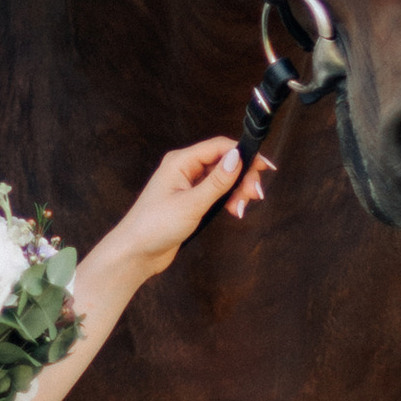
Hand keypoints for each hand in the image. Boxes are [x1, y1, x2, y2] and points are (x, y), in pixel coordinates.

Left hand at [103, 134, 267, 280]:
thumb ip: (216, 181)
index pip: (219, 147)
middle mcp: (184, 169)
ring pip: (222, 179)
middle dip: (242, 178)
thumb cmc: (154, 226)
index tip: (264, 167)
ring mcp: (187, 185)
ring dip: (236, 192)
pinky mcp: (190, 201)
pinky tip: (233, 211)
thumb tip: (238, 157)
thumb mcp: (191, 204)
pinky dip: (227, 200)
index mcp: (180, 161)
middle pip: (224, 163)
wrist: (135, 253)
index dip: (244, 154)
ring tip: (240, 210)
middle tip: (254, 196)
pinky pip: (216, 193)